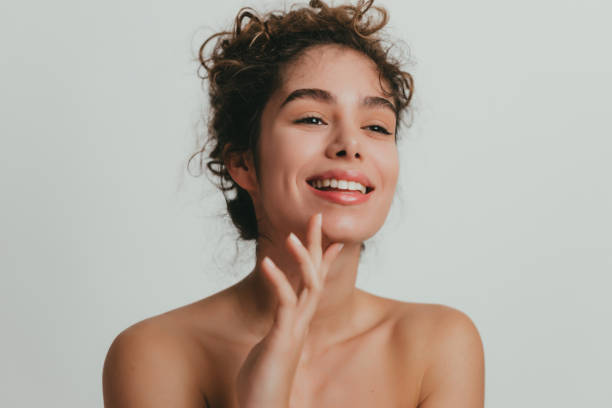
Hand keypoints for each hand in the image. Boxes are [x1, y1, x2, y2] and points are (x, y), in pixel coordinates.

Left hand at [235, 213, 343, 407]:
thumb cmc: (263, 384)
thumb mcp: (272, 349)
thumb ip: (278, 333)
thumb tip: (280, 327)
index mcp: (298, 321)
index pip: (315, 283)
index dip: (322, 259)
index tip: (330, 240)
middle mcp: (301, 321)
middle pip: (316, 276)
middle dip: (317, 245)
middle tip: (318, 217)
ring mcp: (295, 328)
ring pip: (307, 285)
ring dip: (301, 258)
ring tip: (292, 235)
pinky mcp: (284, 336)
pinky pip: (284, 302)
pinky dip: (277, 280)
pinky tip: (267, 263)